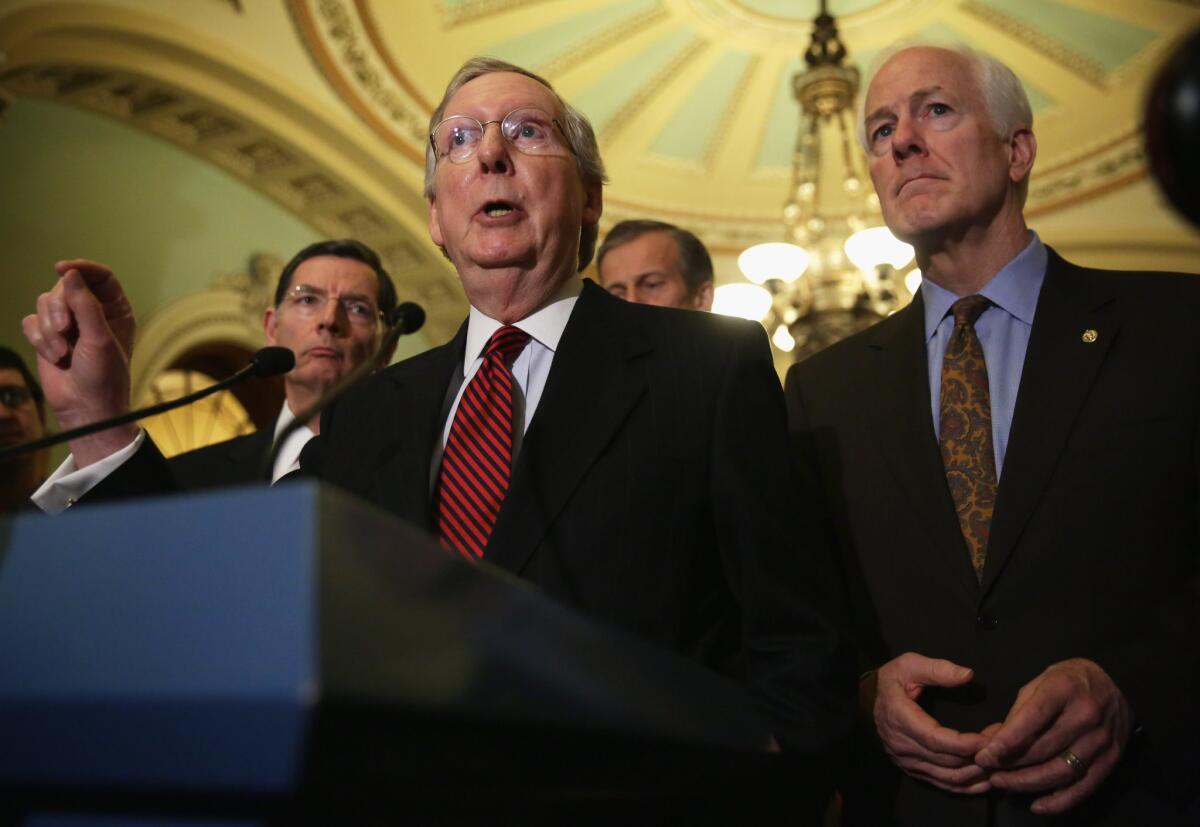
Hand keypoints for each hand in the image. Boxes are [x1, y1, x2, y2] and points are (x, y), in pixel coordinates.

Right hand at [22, 260, 137, 464]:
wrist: (84, 408)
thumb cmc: (103, 376)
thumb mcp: (99, 338)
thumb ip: (86, 305)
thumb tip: (71, 274)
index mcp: (115, 310)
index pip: (100, 277)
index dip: (81, 269)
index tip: (62, 268)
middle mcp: (92, 313)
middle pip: (65, 288)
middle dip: (59, 308)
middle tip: (65, 330)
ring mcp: (69, 324)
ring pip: (45, 303)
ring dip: (49, 329)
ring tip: (62, 352)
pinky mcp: (48, 337)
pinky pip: (31, 322)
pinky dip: (39, 339)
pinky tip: (54, 357)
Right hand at [871, 652, 991, 793]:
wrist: (863, 701)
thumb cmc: (890, 681)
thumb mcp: (909, 665)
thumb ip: (938, 669)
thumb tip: (968, 675)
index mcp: (902, 719)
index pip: (938, 740)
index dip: (966, 743)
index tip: (992, 738)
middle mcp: (903, 746)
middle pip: (947, 761)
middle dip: (979, 756)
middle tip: (1005, 746)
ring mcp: (906, 761)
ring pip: (946, 777)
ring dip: (975, 775)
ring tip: (999, 764)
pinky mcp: (911, 769)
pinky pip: (940, 783)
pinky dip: (964, 787)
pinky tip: (983, 782)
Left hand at [976, 658, 1132, 815]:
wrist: (1118, 684)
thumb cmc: (1070, 681)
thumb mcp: (1040, 682)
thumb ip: (1018, 711)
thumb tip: (991, 740)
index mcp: (1063, 690)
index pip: (1034, 717)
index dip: (1009, 738)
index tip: (985, 754)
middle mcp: (1085, 716)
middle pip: (1043, 749)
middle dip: (1010, 763)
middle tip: (986, 769)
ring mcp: (1100, 741)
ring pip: (1060, 771)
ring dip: (1027, 783)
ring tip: (1003, 784)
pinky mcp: (1111, 759)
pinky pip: (1083, 787)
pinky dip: (1059, 801)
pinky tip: (1037, 806)